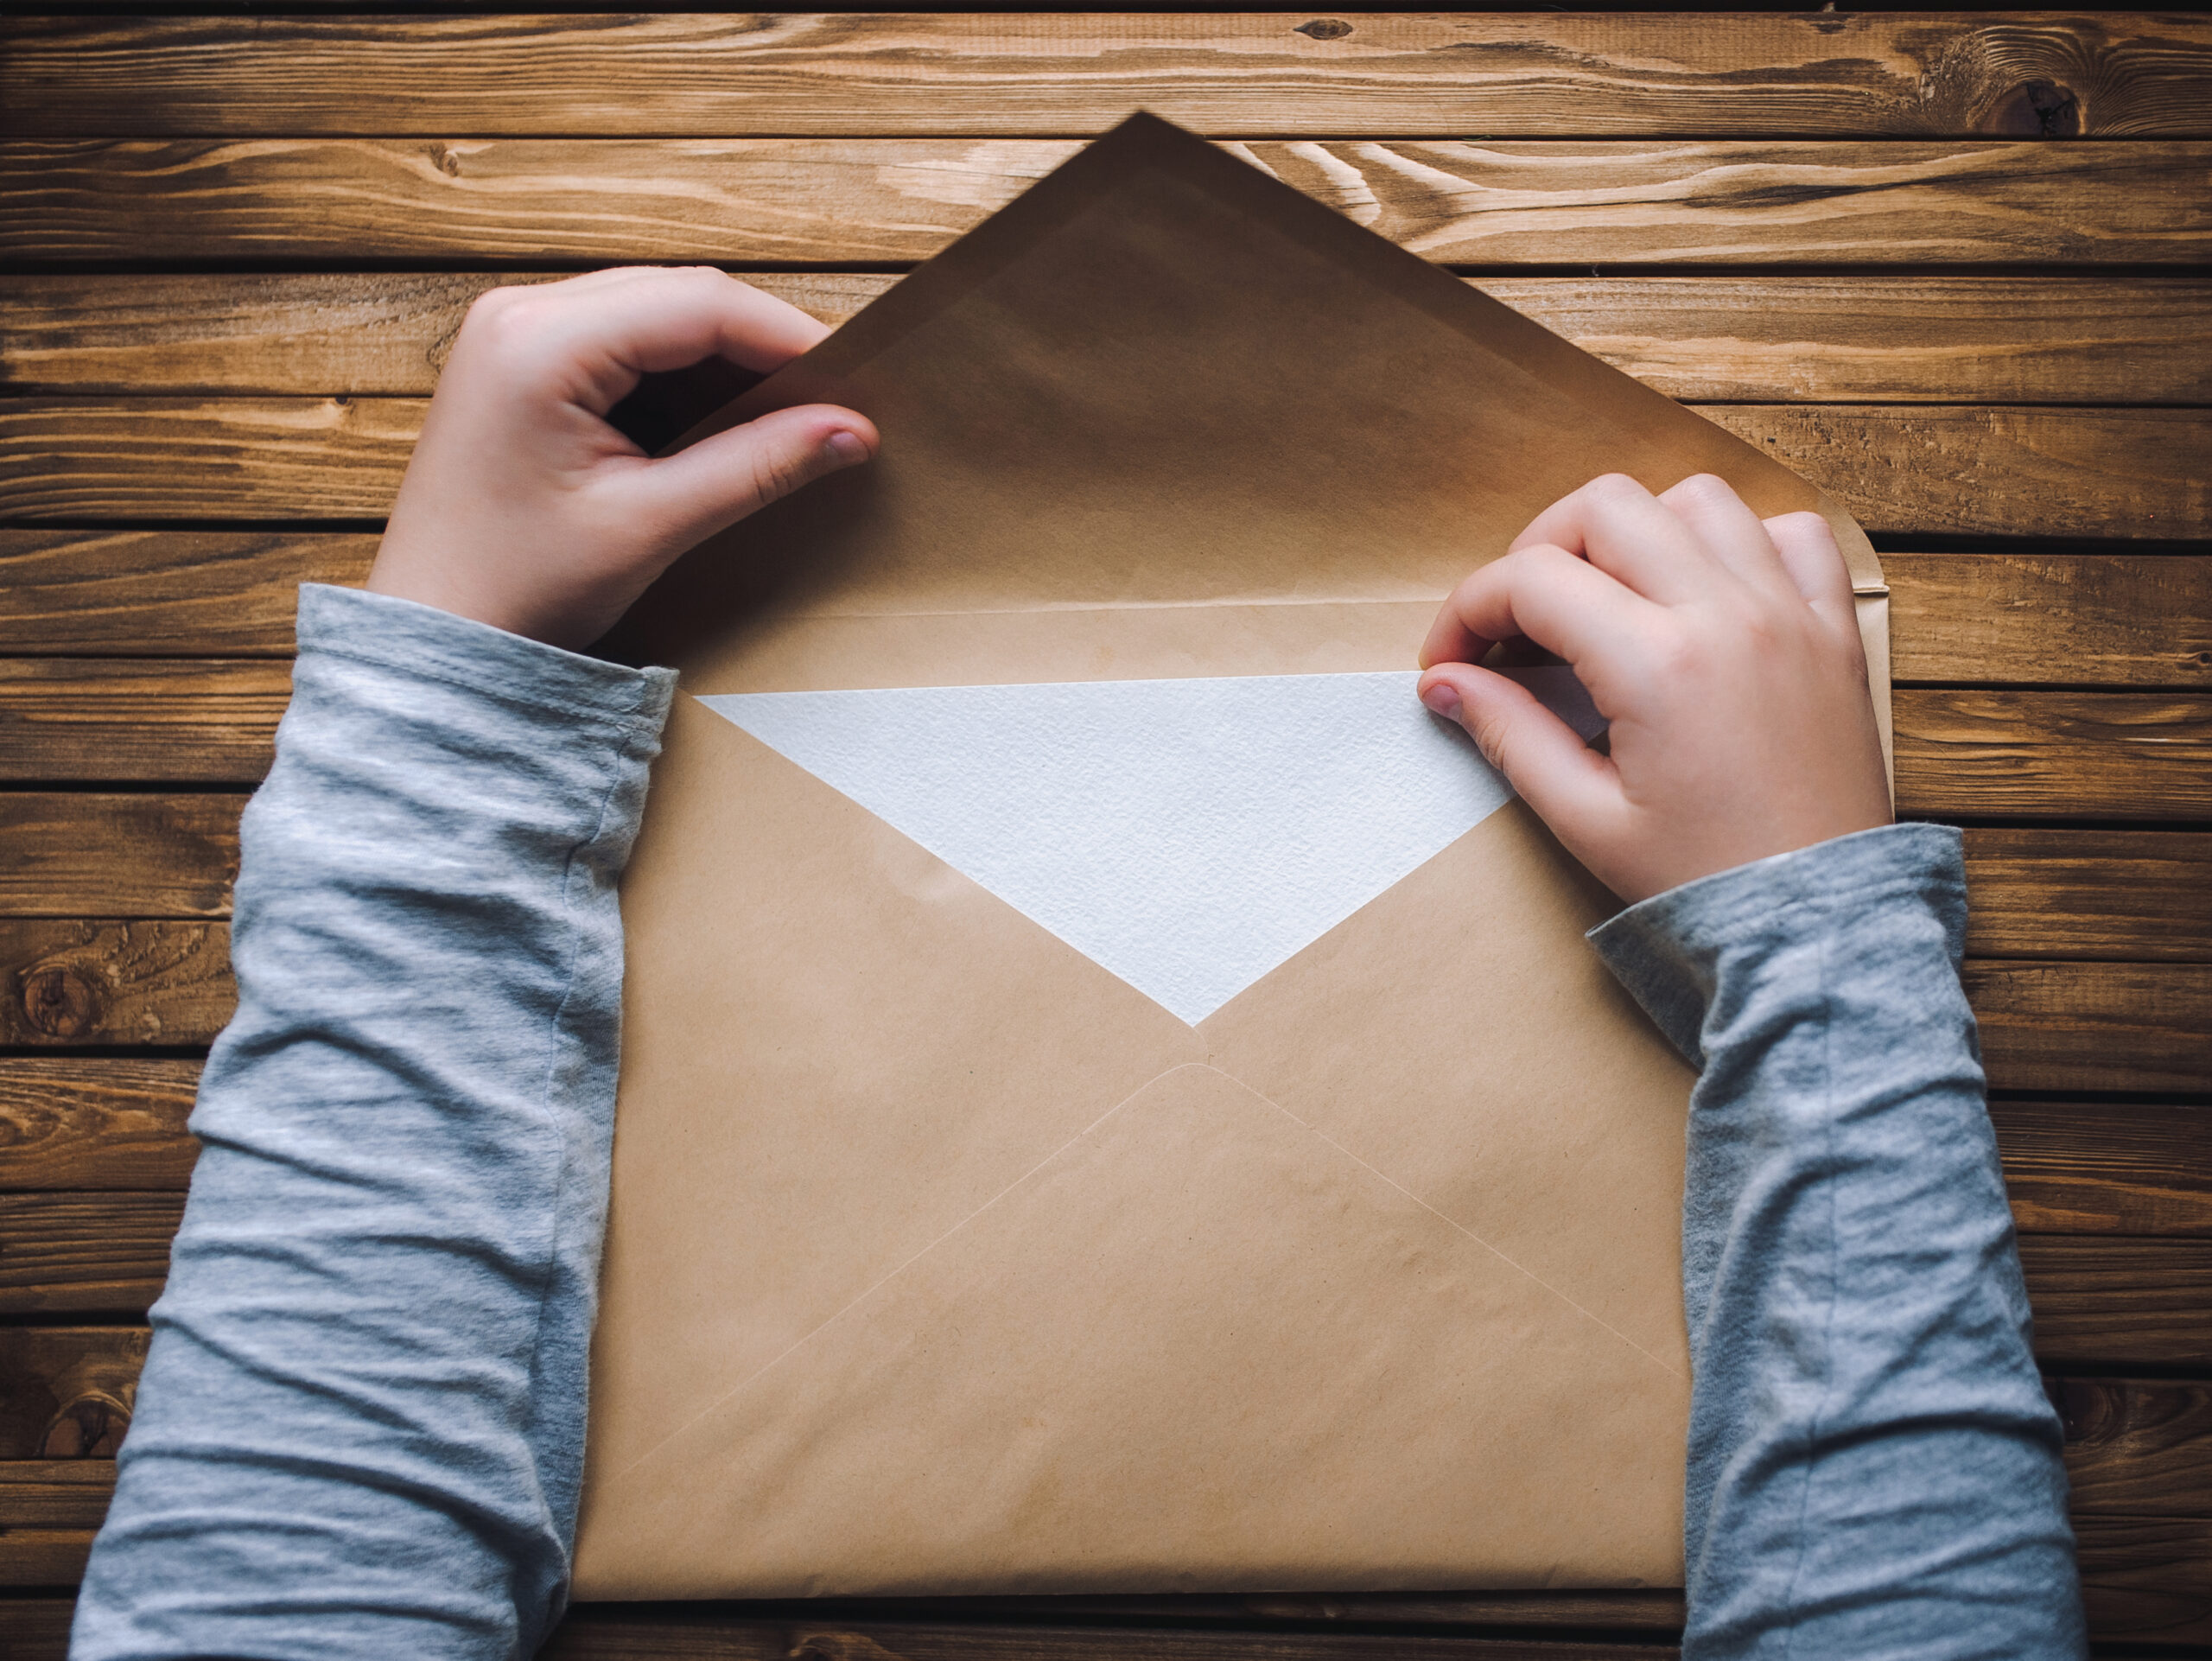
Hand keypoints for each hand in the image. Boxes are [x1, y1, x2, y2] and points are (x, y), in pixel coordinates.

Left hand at [368, 266, 877, 650]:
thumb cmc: (516, 588)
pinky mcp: (520, 362)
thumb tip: (852, 431)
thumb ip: (757, 468)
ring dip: (725, 363)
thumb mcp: (651, 526)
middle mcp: (520, 312)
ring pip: (657, 316)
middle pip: (681, 297)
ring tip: (784, 421)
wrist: (433, 635)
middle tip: (831, 403)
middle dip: (761, 347)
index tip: (856, 383)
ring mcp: (514, 332)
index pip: (699, 303)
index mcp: (539, 340)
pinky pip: (623, 343)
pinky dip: (682, 378)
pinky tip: (720, 427)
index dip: (789, 337)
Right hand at [1416, 473, 1889, 904]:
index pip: (1531, 581)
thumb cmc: (1705, 885)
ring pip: (1696, 499)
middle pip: (1605, 507)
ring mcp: (1790, 614)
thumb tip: (1445, 684)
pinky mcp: (1834, 632)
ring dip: (1634, 530)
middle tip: (1518, 621)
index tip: (1450, 662)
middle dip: (1537, 550)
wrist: (1819, 930)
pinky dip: (1740, 541)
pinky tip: (1705, 592)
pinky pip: (1792, 533)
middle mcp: (1728, 615)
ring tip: (1607, 596)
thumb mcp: (1585, 820)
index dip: (1467, 610)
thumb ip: (1510, 735)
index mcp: (1658, 666)